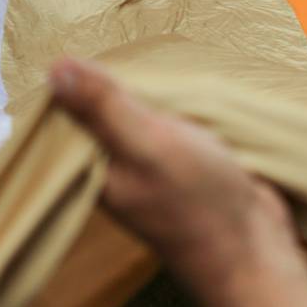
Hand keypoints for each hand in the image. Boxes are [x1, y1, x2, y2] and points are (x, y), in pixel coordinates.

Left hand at [50, 57, 296, 297]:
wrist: (253, 251)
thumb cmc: (198, 202)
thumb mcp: (147, 142)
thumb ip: (101, 105)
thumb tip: (54, 67)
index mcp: (88, 168)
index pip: (62, 112)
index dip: (76, 79)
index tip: (94, 55)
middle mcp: (109, 168)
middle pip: (97, 109)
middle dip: (113, 83)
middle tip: (133, 62)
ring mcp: (143, 166)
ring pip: (132, 113)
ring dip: (145, 93)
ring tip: (157, 75)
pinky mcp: (174, 164)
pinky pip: (162, 124)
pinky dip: (169, 108)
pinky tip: (180, 95)